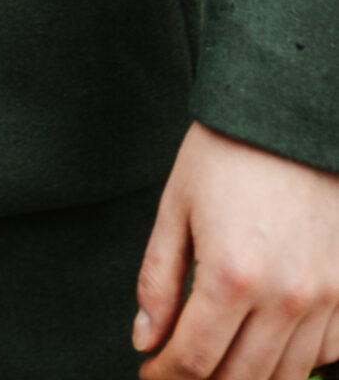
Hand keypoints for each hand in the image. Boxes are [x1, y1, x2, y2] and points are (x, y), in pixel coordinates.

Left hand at [135, 121, 338, 378]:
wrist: (288, 113)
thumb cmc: (226, 152)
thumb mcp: (175, 206)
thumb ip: (157, 279)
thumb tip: (145, 340)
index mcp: (231, 275)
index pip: (194, 360)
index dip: (165, 376)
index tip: (150, 372)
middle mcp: (285, 297)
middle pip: (240, 379)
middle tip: (179, 370)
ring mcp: (325, 298)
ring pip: (285, 374)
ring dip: (247, 378)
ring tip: (219, 361)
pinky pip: (327, 351)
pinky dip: (297, 358)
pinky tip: (270, 341)